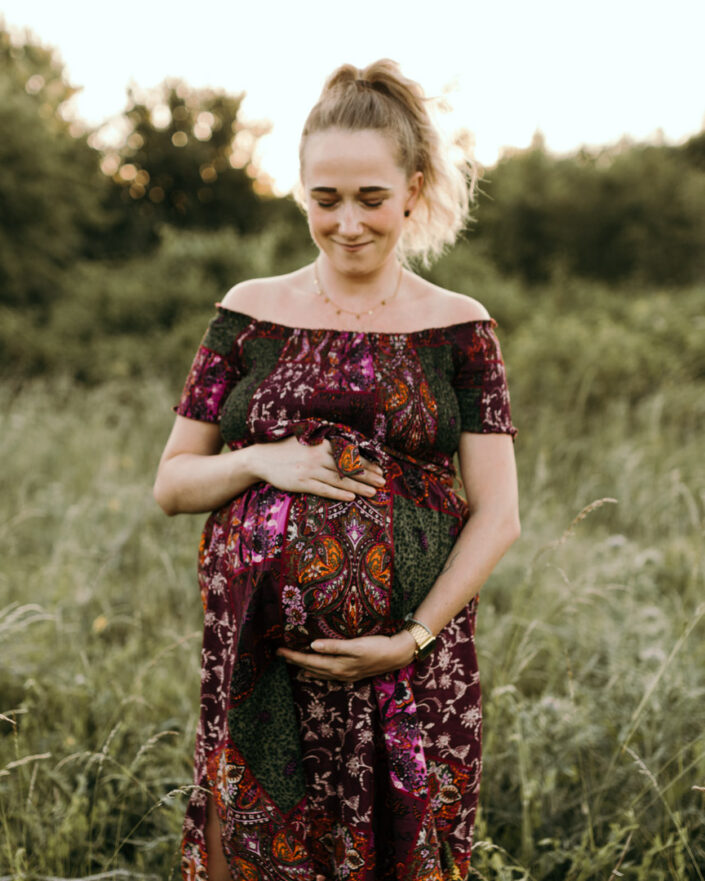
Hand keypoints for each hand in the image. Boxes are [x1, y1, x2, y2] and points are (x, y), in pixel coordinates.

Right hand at [250, 435, 385, 500]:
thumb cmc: (286, 449)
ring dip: (358, 487)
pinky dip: (339, 494)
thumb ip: (325, 444)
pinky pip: (324, 490)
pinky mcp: (302, 482)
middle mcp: (318, 456)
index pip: (350, 455)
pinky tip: (351, 498)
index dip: (366, 463)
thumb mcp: (307, 440)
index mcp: (322, 444)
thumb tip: (347, 448)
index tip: (380, 469)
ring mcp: (310, 470)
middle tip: (383, 482)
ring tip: (374, 492)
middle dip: (368, 476)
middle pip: (348, 468)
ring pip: (340, 480)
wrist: (262, 458)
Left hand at [276, 631, 416, 681]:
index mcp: (337, 665)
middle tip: (278, 654)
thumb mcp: (356, 645)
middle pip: (311, 667)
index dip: (293, 655)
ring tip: (290, 663)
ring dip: (303, 667)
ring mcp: (344, 674)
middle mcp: (338, 672)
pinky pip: (327, 675)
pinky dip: (316, 673)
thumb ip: (334, 646)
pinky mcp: (351, 673)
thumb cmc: (377, 647)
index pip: (309, 660)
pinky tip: (311, 673)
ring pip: (318, 672)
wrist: (396, 655)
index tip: (278, 650)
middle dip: (294, 661)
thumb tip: (312, 645)